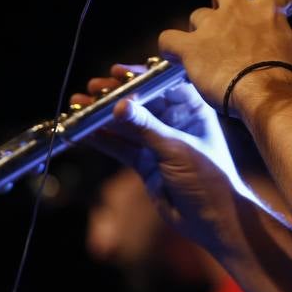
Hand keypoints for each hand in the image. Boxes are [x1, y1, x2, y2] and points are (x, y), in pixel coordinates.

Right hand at [75, 68, 257, 255]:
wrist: (212, 220)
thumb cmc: (208, 178)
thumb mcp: (175, 149)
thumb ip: (145, 128)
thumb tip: (118, 105)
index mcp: (194, 111)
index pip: (164, 86)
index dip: (140, 77)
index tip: (117, 71)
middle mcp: (176, 123)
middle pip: (141, 103)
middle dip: (116, 95)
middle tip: (92, 88)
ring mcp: (159, 143)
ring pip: (127, 125)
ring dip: (103, 116)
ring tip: (78, 106)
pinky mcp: (146, 163)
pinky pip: (121, 146)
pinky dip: (103, 140)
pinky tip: (84, 131)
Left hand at [158, 0, 291, 109]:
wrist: (265, 93)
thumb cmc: (280, 77)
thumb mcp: (285, 45)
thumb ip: (272, 32)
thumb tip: (266, 37)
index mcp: (267, 9)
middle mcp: (239, 10)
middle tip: (224, 15)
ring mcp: (213, 26)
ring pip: (197, 15)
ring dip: (200, 30)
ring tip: (206, 52)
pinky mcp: (192, 46)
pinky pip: (169, 39)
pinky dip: (171, 46)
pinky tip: (177, 56)